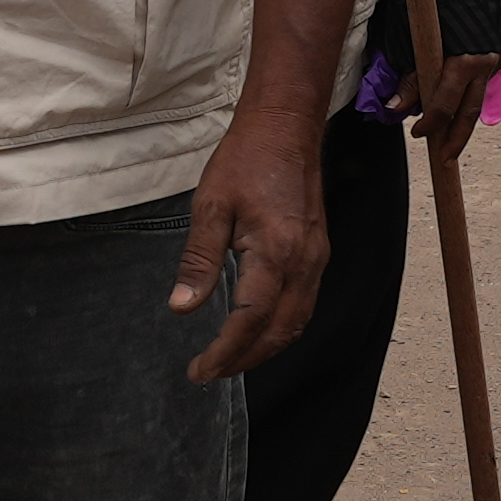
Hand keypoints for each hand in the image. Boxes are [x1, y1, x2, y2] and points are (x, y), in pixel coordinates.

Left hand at [169, 100, 332, 383]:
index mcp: (275, 252)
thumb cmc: (245, 160)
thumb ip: (198, 261)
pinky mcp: (318, 253)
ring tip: (231, 360)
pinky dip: (282, 328)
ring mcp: (316, 259)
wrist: (286, 128)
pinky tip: (259, 331)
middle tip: (210, 372)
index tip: (199, 370)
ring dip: (266, 348)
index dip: (225, 352)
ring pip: (297, 322)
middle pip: (279, 331)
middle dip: (245, 360)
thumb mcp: (210, 206)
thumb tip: (182, 307)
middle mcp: (304, 262)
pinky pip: (305, 304)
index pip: (250, 320)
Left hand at [404, 52, 500, 163]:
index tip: (417, 132)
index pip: (445, 106)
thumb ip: (412, 78)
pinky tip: (461, 108)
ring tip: (451, 143)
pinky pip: (482, 84)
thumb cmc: (444, 2)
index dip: (429, 124)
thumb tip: (396, 106)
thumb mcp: (420, 44)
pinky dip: (470, 97)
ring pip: (478, 102)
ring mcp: (496, 63)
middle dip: (456, 141)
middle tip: (444, 160)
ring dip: (463, 123)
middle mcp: (484, 65)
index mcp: (464, 62)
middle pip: (469, 115)